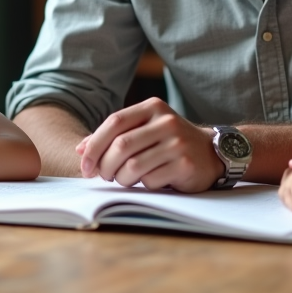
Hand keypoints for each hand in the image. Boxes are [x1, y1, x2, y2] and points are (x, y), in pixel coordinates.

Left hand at [74, 97, 223, 191]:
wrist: (210, 153)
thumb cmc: (168, 142)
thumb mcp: (144, 130)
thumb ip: (114, 135)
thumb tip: (81, 149)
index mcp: (152, 107)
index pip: (114, 122)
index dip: (94, 145)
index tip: (85, 165)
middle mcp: (166, 121)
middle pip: (121, 145)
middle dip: (105, 166)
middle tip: (104, 176)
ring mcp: (177, 142)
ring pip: (133, 166)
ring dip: (122, 178)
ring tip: (125, 179)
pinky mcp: (185, 164)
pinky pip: (151, 180)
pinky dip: (143, 185)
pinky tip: (150, 180)